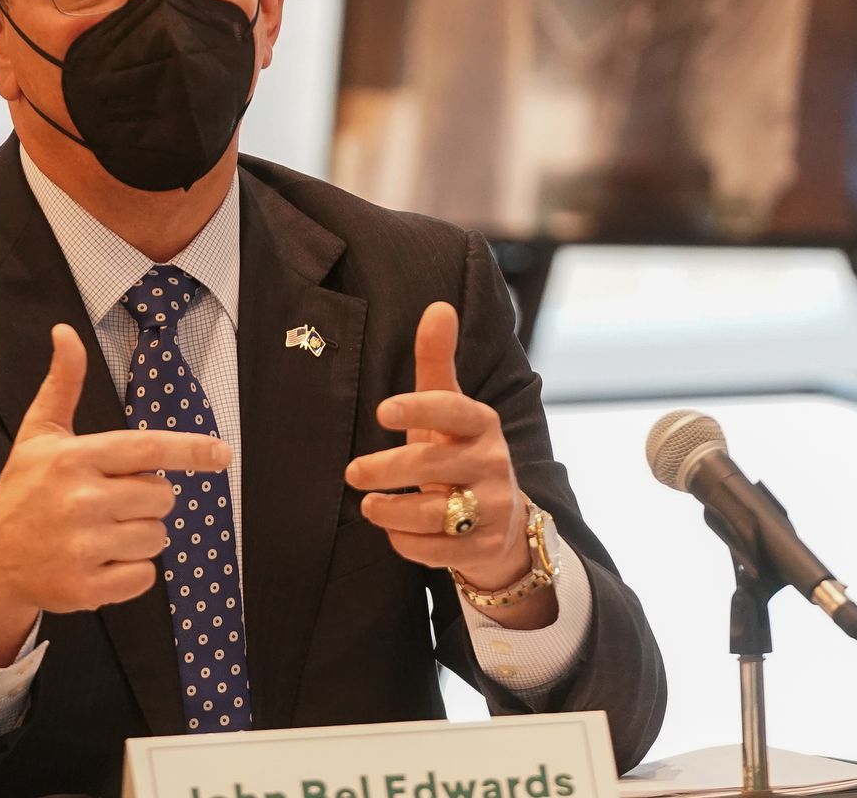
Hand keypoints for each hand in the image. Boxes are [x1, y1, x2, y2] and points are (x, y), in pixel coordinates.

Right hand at [0, 324, 231, 664]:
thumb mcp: (39, 434)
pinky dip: (132, 572)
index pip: (148, 449)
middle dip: (149, 499)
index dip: (192, 450)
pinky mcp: (85, 588)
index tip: (223, 454)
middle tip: (112, 501)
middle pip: (162, 497)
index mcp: (73, 459)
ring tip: (102, 531)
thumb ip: (63, 384)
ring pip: (157, 537)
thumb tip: (65, 332)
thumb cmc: (22, 490)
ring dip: (141, 535)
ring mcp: (82, 548)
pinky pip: (145, 577)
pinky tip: (100, 561)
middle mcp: (80, 501)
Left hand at [344, 302, 534, 599]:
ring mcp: (493, 507)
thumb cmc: (459, 453)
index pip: (453, 410)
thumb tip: (438, 306)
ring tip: (368, 505)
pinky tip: (395, 531)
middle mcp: (493, 463)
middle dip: (387, 469)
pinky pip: (436, 550)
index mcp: (480, 424)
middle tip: (352, 472)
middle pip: (433, 465)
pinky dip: (408, 543)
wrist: (503, 523)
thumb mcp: (449, 408)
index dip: (419, 408)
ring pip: (434, 513)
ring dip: (392, 511)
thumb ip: (437, 360)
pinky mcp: (484, 547)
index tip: (382, 410)